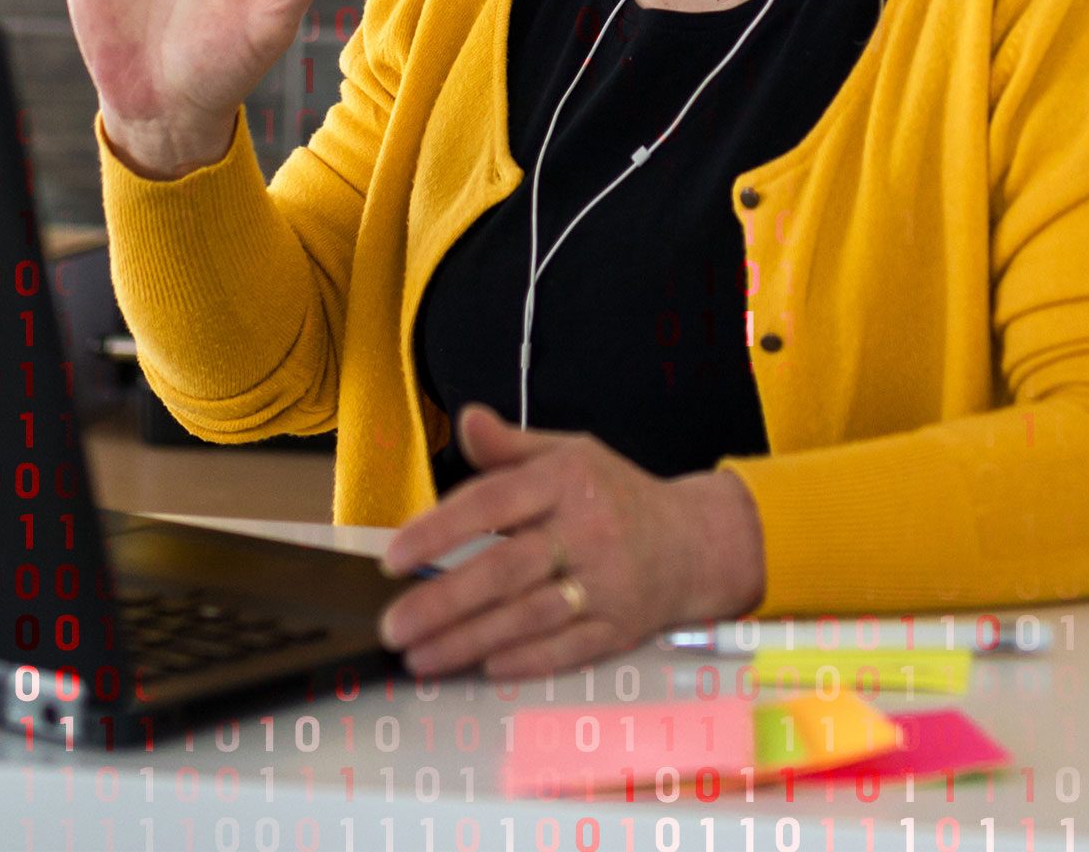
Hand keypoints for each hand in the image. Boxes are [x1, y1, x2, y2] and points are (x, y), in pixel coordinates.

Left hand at [373, 404, 766, 679]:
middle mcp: (587, 532)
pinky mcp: (620, 629)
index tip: (392, 559)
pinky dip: (524, 661)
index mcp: (565, 481)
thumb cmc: (614, 495)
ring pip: (528, 617)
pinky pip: (566, 650)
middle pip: (504, 571)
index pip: (491, 504)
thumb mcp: (568, 454)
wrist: (696, 542)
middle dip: (442, 602)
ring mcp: (606, 584)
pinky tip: (482, 669)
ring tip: (419, 657)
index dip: (438, 531)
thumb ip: (510, 446)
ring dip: (468, 641)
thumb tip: (466, 419)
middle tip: (392, 626)